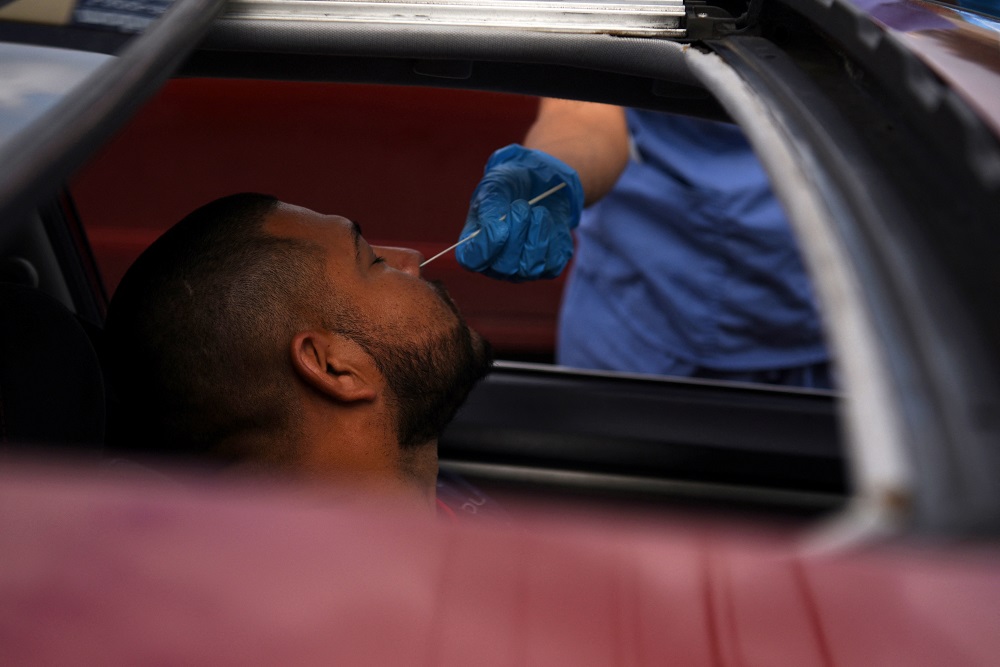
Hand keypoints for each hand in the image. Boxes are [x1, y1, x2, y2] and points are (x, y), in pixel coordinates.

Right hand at [457, 144, 583, 280]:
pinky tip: (546, 221)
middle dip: (516, 235)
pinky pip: (553, 263)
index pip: (472, 261)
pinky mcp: (548, 267)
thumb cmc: (507, 188)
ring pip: (530, 268)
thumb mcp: (493, 189)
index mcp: (473, 247)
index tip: (500, 227)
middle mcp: (496, 265)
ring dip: (536, 235)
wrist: (538, 184)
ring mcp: (522, 270)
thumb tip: (494, 230)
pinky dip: (552, 238)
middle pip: (504, 267)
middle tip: (521, 206)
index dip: (486, 247)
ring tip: (537, 211)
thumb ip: (489, 210)